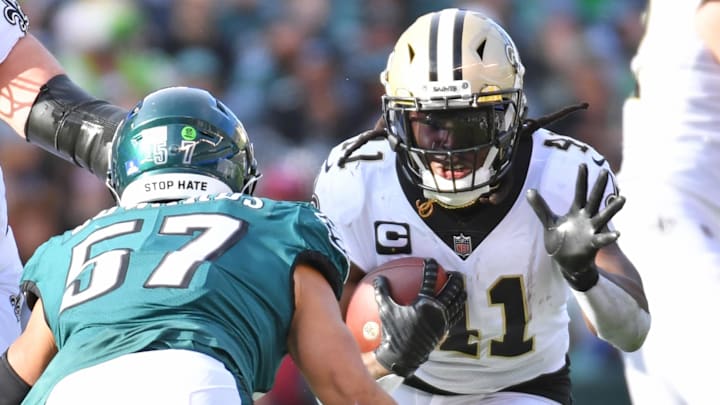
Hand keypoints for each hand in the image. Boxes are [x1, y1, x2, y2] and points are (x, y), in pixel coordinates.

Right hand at [373, 258, 464, 376]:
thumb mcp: (385, 310)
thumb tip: (378, 278)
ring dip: (460, 293)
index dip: (431, 267)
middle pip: (451, 289)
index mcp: (423, 303)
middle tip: (453, 273)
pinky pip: (455, 317)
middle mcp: (437, 311)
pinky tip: (456, 308)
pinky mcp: (444, 331)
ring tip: (461, 288)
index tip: (431, 261)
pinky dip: (457, 309)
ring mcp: (443, 321)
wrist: (403, 356)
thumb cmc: (392, 332)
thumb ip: (382, 292)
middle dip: (454, 279)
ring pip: (457, 303)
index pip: (429, 279)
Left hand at [526, 163, 624, 290]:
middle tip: (605, 172)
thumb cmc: (560, 241)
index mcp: (576, 212)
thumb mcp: (549, 222)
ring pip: (603, 216)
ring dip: (612, 209)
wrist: (566, 262)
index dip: (581, 179)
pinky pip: (602, 239)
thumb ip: (540, 207)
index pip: (579, 192)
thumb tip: (529, 190)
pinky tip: (617, 233)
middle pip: (593, 199)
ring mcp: (591, 230)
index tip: (583, 164)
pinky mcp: (592, 244)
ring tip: (622, 199)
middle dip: (598, 186)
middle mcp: (586, 218)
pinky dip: (609, 237)